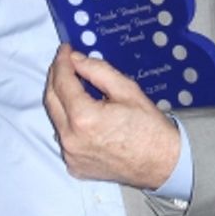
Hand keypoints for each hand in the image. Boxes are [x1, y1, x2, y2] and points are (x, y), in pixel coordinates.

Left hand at [44, 45, 180, 189]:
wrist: (163, 163)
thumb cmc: (150, 127)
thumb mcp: (127, 90)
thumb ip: (97, 70)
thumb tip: (76, 59)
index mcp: (84, 118)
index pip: (62, 82)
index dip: (62, 62)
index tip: (65, 49)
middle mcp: (71, 139)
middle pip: (51, 100)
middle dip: (56, 78)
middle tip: (66, 63)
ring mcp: (71, 155)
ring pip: (56, 119)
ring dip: (61, 100)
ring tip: (76, 86)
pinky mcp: (75, 166)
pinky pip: (65, 138)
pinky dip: (69, 123)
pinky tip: (83, 115)